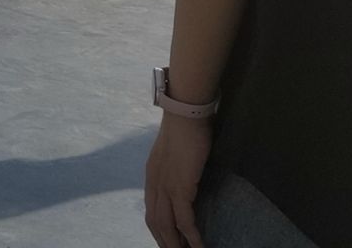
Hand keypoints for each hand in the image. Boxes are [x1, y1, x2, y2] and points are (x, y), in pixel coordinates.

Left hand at [143, 114, 212, 247]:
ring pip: (166, 226)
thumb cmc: (185, 131)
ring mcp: (164, 187)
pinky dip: (191, 236)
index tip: (170, 242)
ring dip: (176, 244)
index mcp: (151, 178)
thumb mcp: (175, 156)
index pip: (151, 212)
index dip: (159, 231)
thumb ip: (175, 172)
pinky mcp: (179, 188)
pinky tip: (200, 246)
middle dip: (166, 242)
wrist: (186, 116)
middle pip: (155, 223)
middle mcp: (153, 185)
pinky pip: (183, 220)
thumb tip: (186, 184)